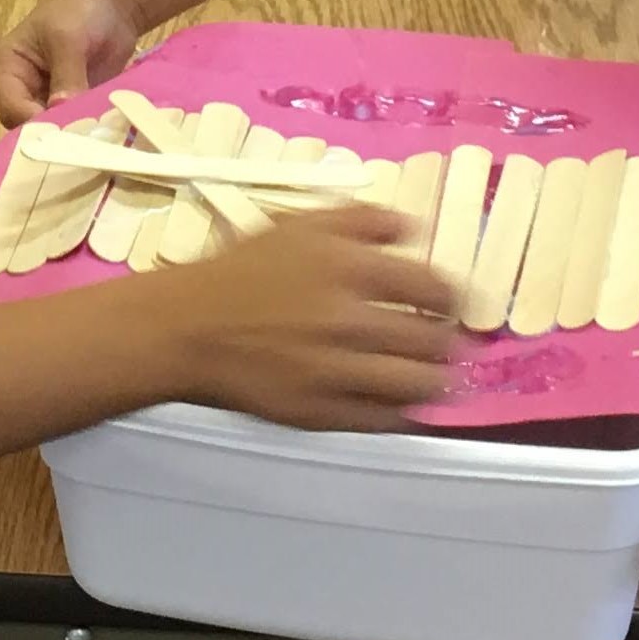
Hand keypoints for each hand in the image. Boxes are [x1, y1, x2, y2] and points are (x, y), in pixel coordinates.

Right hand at [0, 0, 142, 127]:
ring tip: (93, 136)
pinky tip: (101, 134)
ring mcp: (41, 101)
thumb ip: (66, 76)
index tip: (64, 129)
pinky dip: (83, 133)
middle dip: (52, 133)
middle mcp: (15, 90)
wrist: (112, 2)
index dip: (34, 122)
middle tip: (82, 138)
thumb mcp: (67, 40)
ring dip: (69, 135)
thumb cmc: (79, 10)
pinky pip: (70, 129)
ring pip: (48, 132)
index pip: (9, 107)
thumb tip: (61, 109)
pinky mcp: (66, 108)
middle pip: (25, 126)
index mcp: (1, 68)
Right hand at [160, 205, 457, 431]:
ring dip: (436, 382)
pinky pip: (380, 420)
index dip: (453, 299)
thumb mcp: (298, 224)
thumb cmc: (241, 272)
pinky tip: (402, 404)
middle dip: (449, 343)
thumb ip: (362, 219)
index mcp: (348, 267)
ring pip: (415, 385)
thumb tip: (416, 228)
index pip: (433, 287)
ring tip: (438, 378)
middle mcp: (347, 320)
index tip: (453, 305)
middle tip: (449, 344)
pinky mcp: (318, 411)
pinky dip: (402, 414)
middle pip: (431, 340)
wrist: (185, 328)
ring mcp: (333, 371)